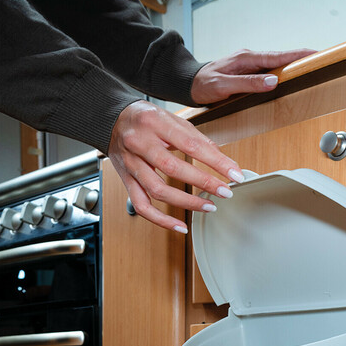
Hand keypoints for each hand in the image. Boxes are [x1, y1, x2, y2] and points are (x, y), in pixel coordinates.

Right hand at [107, 100, 246, 233]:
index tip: (234, 174)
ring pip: (157, 190)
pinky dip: (162, 220)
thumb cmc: (144, 118)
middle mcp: (139, 143)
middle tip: (225, 192)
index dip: (215, 162)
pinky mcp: (126, 181)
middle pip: (172, 168)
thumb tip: (222, 160)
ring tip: (208, 206)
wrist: (111, 119)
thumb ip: (196, 138)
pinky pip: (142, 206)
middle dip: (203, 183)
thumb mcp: (171, 118)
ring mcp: (130, 164)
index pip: (190, 144)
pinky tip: (181, 226)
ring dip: (186, 203)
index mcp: (154, 122)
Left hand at [190, 48, 315, 103]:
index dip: (299, 55)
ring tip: (312, 66)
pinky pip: (270, 69)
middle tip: (322, 59)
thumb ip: (248, 84)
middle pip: (282, 57)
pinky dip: (283, 70)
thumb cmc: (204, 84)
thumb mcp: (224, 86)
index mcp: (247, 58)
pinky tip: (291, 74)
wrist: (190, 82)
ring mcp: (250, 63)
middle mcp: (251, 58)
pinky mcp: (249, 70)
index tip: (316, 54)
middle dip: (302, 57)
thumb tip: (272, 81)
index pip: (279, 56)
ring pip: (277, 63)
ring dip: (294, 64)